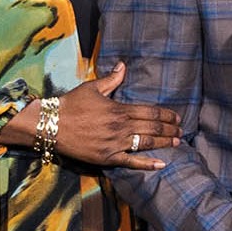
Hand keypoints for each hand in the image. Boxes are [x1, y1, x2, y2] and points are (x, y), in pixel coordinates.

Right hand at [54, 63, 181, 169]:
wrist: (50, 124)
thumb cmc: (71, 104)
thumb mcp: (92, 87)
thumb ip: (112, 79)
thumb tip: (123, 65)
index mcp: (119, 109)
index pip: (150, 111)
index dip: (166, 115)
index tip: (176, 117)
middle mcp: (120, 127)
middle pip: (152, 128)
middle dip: (169, 129)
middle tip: (181, 130)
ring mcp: (114, 144)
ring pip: (146, 143)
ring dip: (164, 143)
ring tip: (176, 143)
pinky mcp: (107, 158)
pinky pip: (131, 162)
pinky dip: (147, 164)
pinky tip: (161, 164)